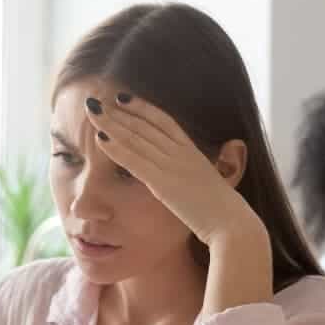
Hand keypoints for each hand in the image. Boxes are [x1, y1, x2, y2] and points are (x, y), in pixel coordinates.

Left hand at [83, 92, 264, 247]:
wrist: (233, 225)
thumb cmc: (226, 215)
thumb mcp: (213, 188)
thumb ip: (202, 180)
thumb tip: (202, 181)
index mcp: (194, 153)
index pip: (164, 121)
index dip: (142, 107)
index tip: (123, 98)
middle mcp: (182, 154)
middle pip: (145, 125)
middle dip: (119, 111)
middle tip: (97, 99)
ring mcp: (172, 166)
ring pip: (136, 138)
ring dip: (111, 123)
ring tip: (92, 110)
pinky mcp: (162, 183)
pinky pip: (134, 161)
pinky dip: (116, 148)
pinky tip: (99, 138)